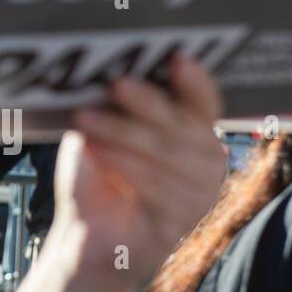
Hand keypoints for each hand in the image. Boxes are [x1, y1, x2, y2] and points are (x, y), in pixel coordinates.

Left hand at [14, 56, 225, 291]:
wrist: (84, 233)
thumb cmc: (97, 173)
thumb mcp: (101, 128)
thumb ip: (114, 104)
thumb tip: (109, 67)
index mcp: (192, 131)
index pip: (203, 102)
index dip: (195, 81)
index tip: (177, 58)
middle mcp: (207, 161)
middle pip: (184, 124)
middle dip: (146, 102)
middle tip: (116, 84)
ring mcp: (199, 195)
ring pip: (168, 154)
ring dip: (124, 132)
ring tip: (86, 119)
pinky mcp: (181, 223)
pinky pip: (158, 188)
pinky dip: (123, 164)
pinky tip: (97, 150)